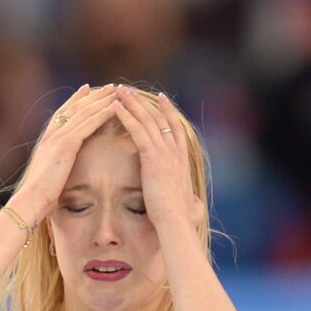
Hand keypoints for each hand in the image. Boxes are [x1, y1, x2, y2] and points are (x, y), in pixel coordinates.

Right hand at [9, 84, 118, 222]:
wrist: (30, 201)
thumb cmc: (39, 195)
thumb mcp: (49, 174)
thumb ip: (56, 164)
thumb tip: (62, 166)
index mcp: (46, 140)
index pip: (63, 113)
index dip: (76, 99)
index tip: (87, 89)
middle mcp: (51, 135)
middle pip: (75, 107)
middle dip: (93, 95)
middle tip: (109, 86)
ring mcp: (57, 138)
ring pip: (83, 112)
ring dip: (101, 100)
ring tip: (116, 91)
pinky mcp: (66, 145)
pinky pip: (88, 124)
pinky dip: (102, 114)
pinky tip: (114, 108)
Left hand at [112, 86, 203, 237]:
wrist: (175, 220)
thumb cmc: (180, 218)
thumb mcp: (189, 203)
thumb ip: (190, 198)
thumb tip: (195, 203)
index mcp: (182, 159)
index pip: (175, 127)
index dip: (168, 111)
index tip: (161, 98)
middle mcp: (175, 150)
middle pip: (160, 118)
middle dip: (145, 101)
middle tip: (131, 90)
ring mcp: (165, 152)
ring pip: (147, 119)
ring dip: (133, 102)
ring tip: (119, 90)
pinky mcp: (152, 156)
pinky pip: (137, 130)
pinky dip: (127, 115)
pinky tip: (115, 106)